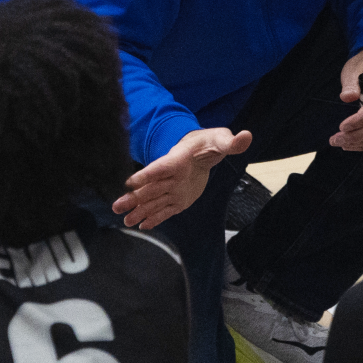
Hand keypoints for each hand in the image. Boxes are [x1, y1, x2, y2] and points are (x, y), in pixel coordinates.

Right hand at [113, 127, 252, 228]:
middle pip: (150, 188)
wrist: (205, 150)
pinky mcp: (179, 199)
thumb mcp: (222, 140)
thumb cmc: (211, 142)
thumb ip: (232, 142)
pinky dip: (154, 218)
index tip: (129, 182)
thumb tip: (246, 137)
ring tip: (125, 220)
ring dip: (140, 210)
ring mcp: (173, 188)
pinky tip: (142, 225)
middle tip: (116, 207)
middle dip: (134, 197)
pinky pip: (165, 210)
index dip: (146, 174)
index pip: (160, 167)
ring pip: (154, 201)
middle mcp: (172, 176)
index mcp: (178, 160)